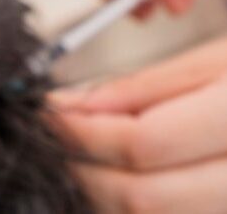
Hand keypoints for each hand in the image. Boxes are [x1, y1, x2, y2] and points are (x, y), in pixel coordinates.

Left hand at [52, 36, 226, 212]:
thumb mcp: (218, 61)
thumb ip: (148, 86)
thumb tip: (75, 105)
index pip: (145, 142)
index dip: (84, 129)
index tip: (51, 110)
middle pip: (144, 197)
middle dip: (84, 166)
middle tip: (57, 136)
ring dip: (101, 191)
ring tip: (85, 154)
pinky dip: (130, 205)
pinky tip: (118, 176)